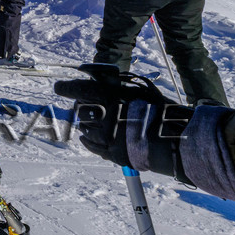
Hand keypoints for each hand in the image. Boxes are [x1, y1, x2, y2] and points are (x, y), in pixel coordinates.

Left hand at [52, 64, 190, 175]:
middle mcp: (103, 115)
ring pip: (85, 127)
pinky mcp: (110, 152)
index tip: (60, 87)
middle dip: (82, 106)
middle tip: (89, 105)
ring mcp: (106, 136)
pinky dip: (87, 140)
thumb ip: (116, 86)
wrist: (175, 139)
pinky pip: (90, 145)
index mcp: (109, 96)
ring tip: (102, 122)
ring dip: (88, 123)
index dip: (66, 88)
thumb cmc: (159, 111)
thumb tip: (100, 81)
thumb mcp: (138, 90)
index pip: (76, 89)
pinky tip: (88, 136)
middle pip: (80, 109)